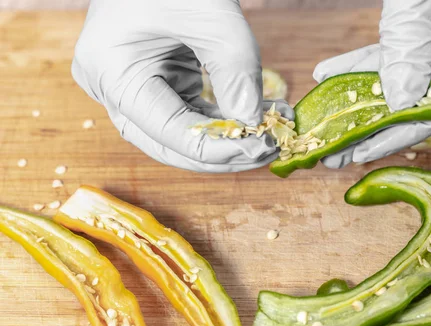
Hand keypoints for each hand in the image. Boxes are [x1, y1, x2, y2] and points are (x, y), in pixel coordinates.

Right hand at [72, 0, 292, 172]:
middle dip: (220, 154)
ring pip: (178, 133)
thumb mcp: (213, 15)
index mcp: (111, 71)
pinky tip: (254, 119)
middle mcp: (112, 86)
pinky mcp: (151, 81)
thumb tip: (255, 124)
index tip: (261, 148)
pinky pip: (185, 113)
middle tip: (266, 151)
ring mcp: (130, 85)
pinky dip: (219, 120)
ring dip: (224, 140)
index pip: (167, 133)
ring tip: (269, 135)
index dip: (217, 150)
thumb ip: (236, 71)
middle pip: (168, 143)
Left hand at [313, 0, 430, 168]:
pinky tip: (333, 72)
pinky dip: (374, 59)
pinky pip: (409, 45)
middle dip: (376, 124)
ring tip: (326, 117)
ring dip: (367, 95)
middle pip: (426, 95)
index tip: (360, 151)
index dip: (401, 132)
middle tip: (334, 150)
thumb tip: (398, 100)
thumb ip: (412, 38)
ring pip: (413, 72)